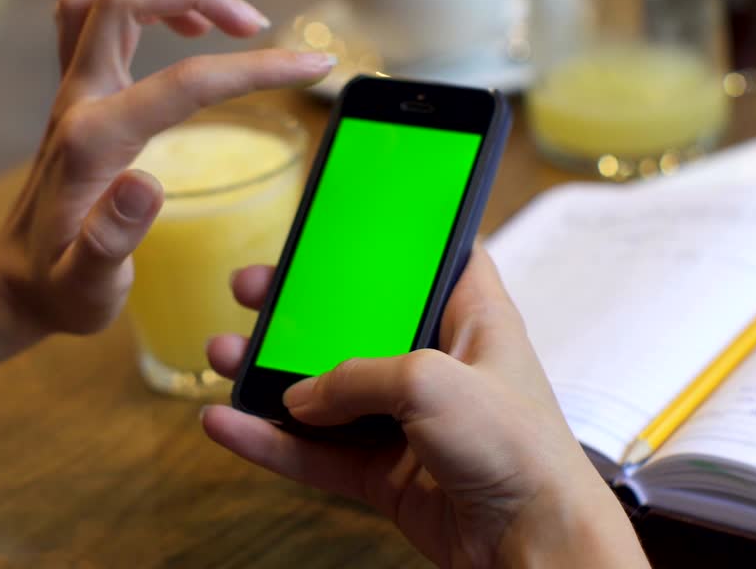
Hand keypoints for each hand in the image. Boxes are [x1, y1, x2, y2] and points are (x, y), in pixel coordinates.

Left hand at [0, 0, 333, 345]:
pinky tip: (184, 32)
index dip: (257, 68)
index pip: (186, 82)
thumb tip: (146, 185)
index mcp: (93, 143)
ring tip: (222, 20)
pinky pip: (94, 18)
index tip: (311, 66)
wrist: (11, 282)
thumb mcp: (88, 286)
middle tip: (255, 25)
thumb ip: (112, 239)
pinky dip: (143, 5)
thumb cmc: (58, 288)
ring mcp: (71, 92)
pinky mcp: (74, 94)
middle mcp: (78, 102)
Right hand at [202, 250, 648, 567]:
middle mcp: (437, 364)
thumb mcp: (432, 381)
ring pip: (326, 391)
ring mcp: (409, 421)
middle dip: (299, 307)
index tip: (341, 219)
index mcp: (470, 318)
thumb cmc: (521, 450)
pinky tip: (228, 425)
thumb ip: (355, 378)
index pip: (429, 259)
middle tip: (254, 289)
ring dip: (270, 376)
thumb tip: (301, 397)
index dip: (389, 238)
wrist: (533, 545)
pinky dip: (270, 442)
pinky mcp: (387, 473)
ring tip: (221, 355)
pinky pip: (316, 452)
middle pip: (355, 322)